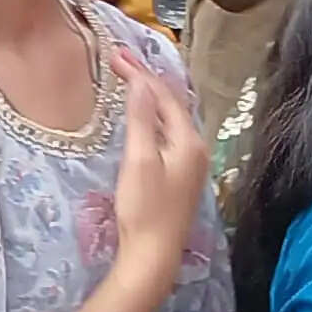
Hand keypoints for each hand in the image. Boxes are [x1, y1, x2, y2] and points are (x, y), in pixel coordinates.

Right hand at [101, 46, 210, 277]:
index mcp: (189, 141)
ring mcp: (191, 163)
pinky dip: (155, 116)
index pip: (165, 95)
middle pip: (172, 104)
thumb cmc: (144, 209)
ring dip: (151, 97)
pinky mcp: (181, 176)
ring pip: (172, 118)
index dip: (140, 72)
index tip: (114, 55)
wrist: (153, 256)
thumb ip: (142, 119)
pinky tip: (144, 116)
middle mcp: (196, 148)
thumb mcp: (139, 160)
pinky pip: (170, 133)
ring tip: (129, 78)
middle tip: (119, 60)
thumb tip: (142, 82)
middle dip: (147, 80)